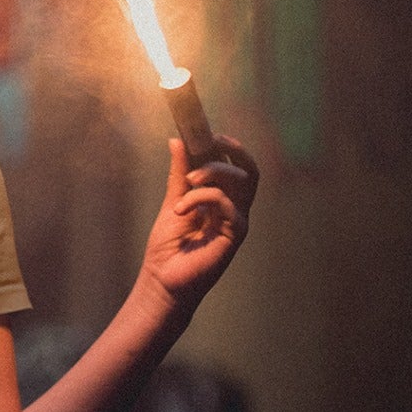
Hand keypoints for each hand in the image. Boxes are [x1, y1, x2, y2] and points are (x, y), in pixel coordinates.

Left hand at [140, 134, 257, 315]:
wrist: (162, 279)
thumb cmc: (169, 247)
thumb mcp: (174, 201)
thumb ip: (180, 173)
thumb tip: (178, 140)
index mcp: (222, 199)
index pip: (236, 165)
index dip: (227, 146)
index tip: (206, 132)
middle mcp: (234, 209)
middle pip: (249, 170)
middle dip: (232, 150)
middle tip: (209, 141)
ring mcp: (236, 221)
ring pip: (240, 180)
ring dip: (212, 172)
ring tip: (188, 181)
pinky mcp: (234, 235)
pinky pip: (227, 203)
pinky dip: (202, 197)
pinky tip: (182, 209)